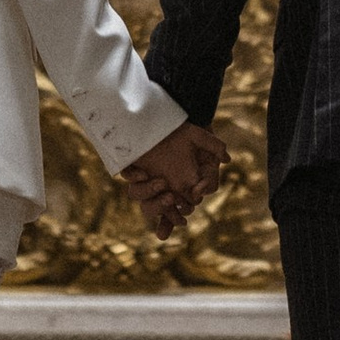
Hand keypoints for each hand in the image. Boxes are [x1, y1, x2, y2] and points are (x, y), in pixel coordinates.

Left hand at [124, 121, 227, 235]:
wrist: (176, 117)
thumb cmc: (192, 139)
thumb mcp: (207, 152)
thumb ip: (212, 170)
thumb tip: (214, 176)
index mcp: (173, 191)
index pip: (170, 215)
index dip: (171, 222)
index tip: (181, 221)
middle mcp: (156, 186)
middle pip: (151, 208)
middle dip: (159, 208)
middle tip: (169, 198)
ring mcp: (143, 173)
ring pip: (136, 194)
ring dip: (147, 192)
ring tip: (161, 182)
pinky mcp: (132, 159)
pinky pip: (125, 172)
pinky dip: (132, 176)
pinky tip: (142, 174)